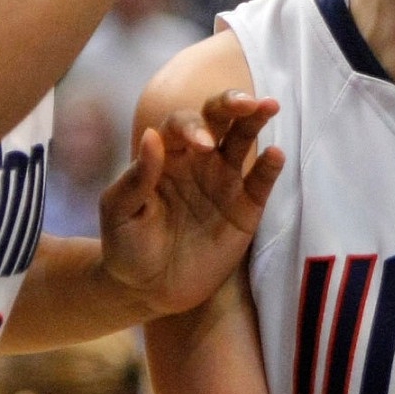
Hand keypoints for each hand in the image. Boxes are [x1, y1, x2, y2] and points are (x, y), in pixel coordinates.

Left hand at [100, 90, 284, 315]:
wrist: (149, 290)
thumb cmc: (127, 246)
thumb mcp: (119, 214)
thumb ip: (135, 178)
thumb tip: (152, 136)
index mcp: (166, 155)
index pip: (181, 125)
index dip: (192, 126)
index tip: (203, 144)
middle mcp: (198, 160)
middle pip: (218, 119)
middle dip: (231, 104)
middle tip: (246, 102)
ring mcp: (224, 182)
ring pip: (243, 140)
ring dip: (256, 121)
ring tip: (268, 106)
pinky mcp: (245, 209)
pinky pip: (260, 183)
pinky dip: (269, 167)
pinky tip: (276, 154)